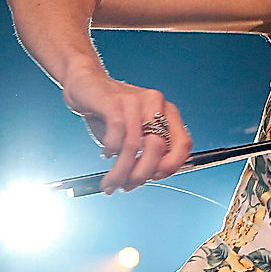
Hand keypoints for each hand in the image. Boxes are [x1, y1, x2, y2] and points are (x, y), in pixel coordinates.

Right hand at [61, 68, 192, 192]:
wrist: (86, 85)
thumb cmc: (111, 114)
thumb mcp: (133, 135)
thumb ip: (142, 154)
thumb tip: (139, 181)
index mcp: (168, 113)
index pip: (184, 144)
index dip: (172, 166)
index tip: (154, 178)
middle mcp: (156, 104)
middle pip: (158, 148)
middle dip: (141, 174)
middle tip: (126, 186)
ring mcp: (136, 101)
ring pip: (134, 145)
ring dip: (121, 170)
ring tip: (111, 182)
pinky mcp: (114, 101)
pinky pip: (117, 132)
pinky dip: (111, 149)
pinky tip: (106, 154)